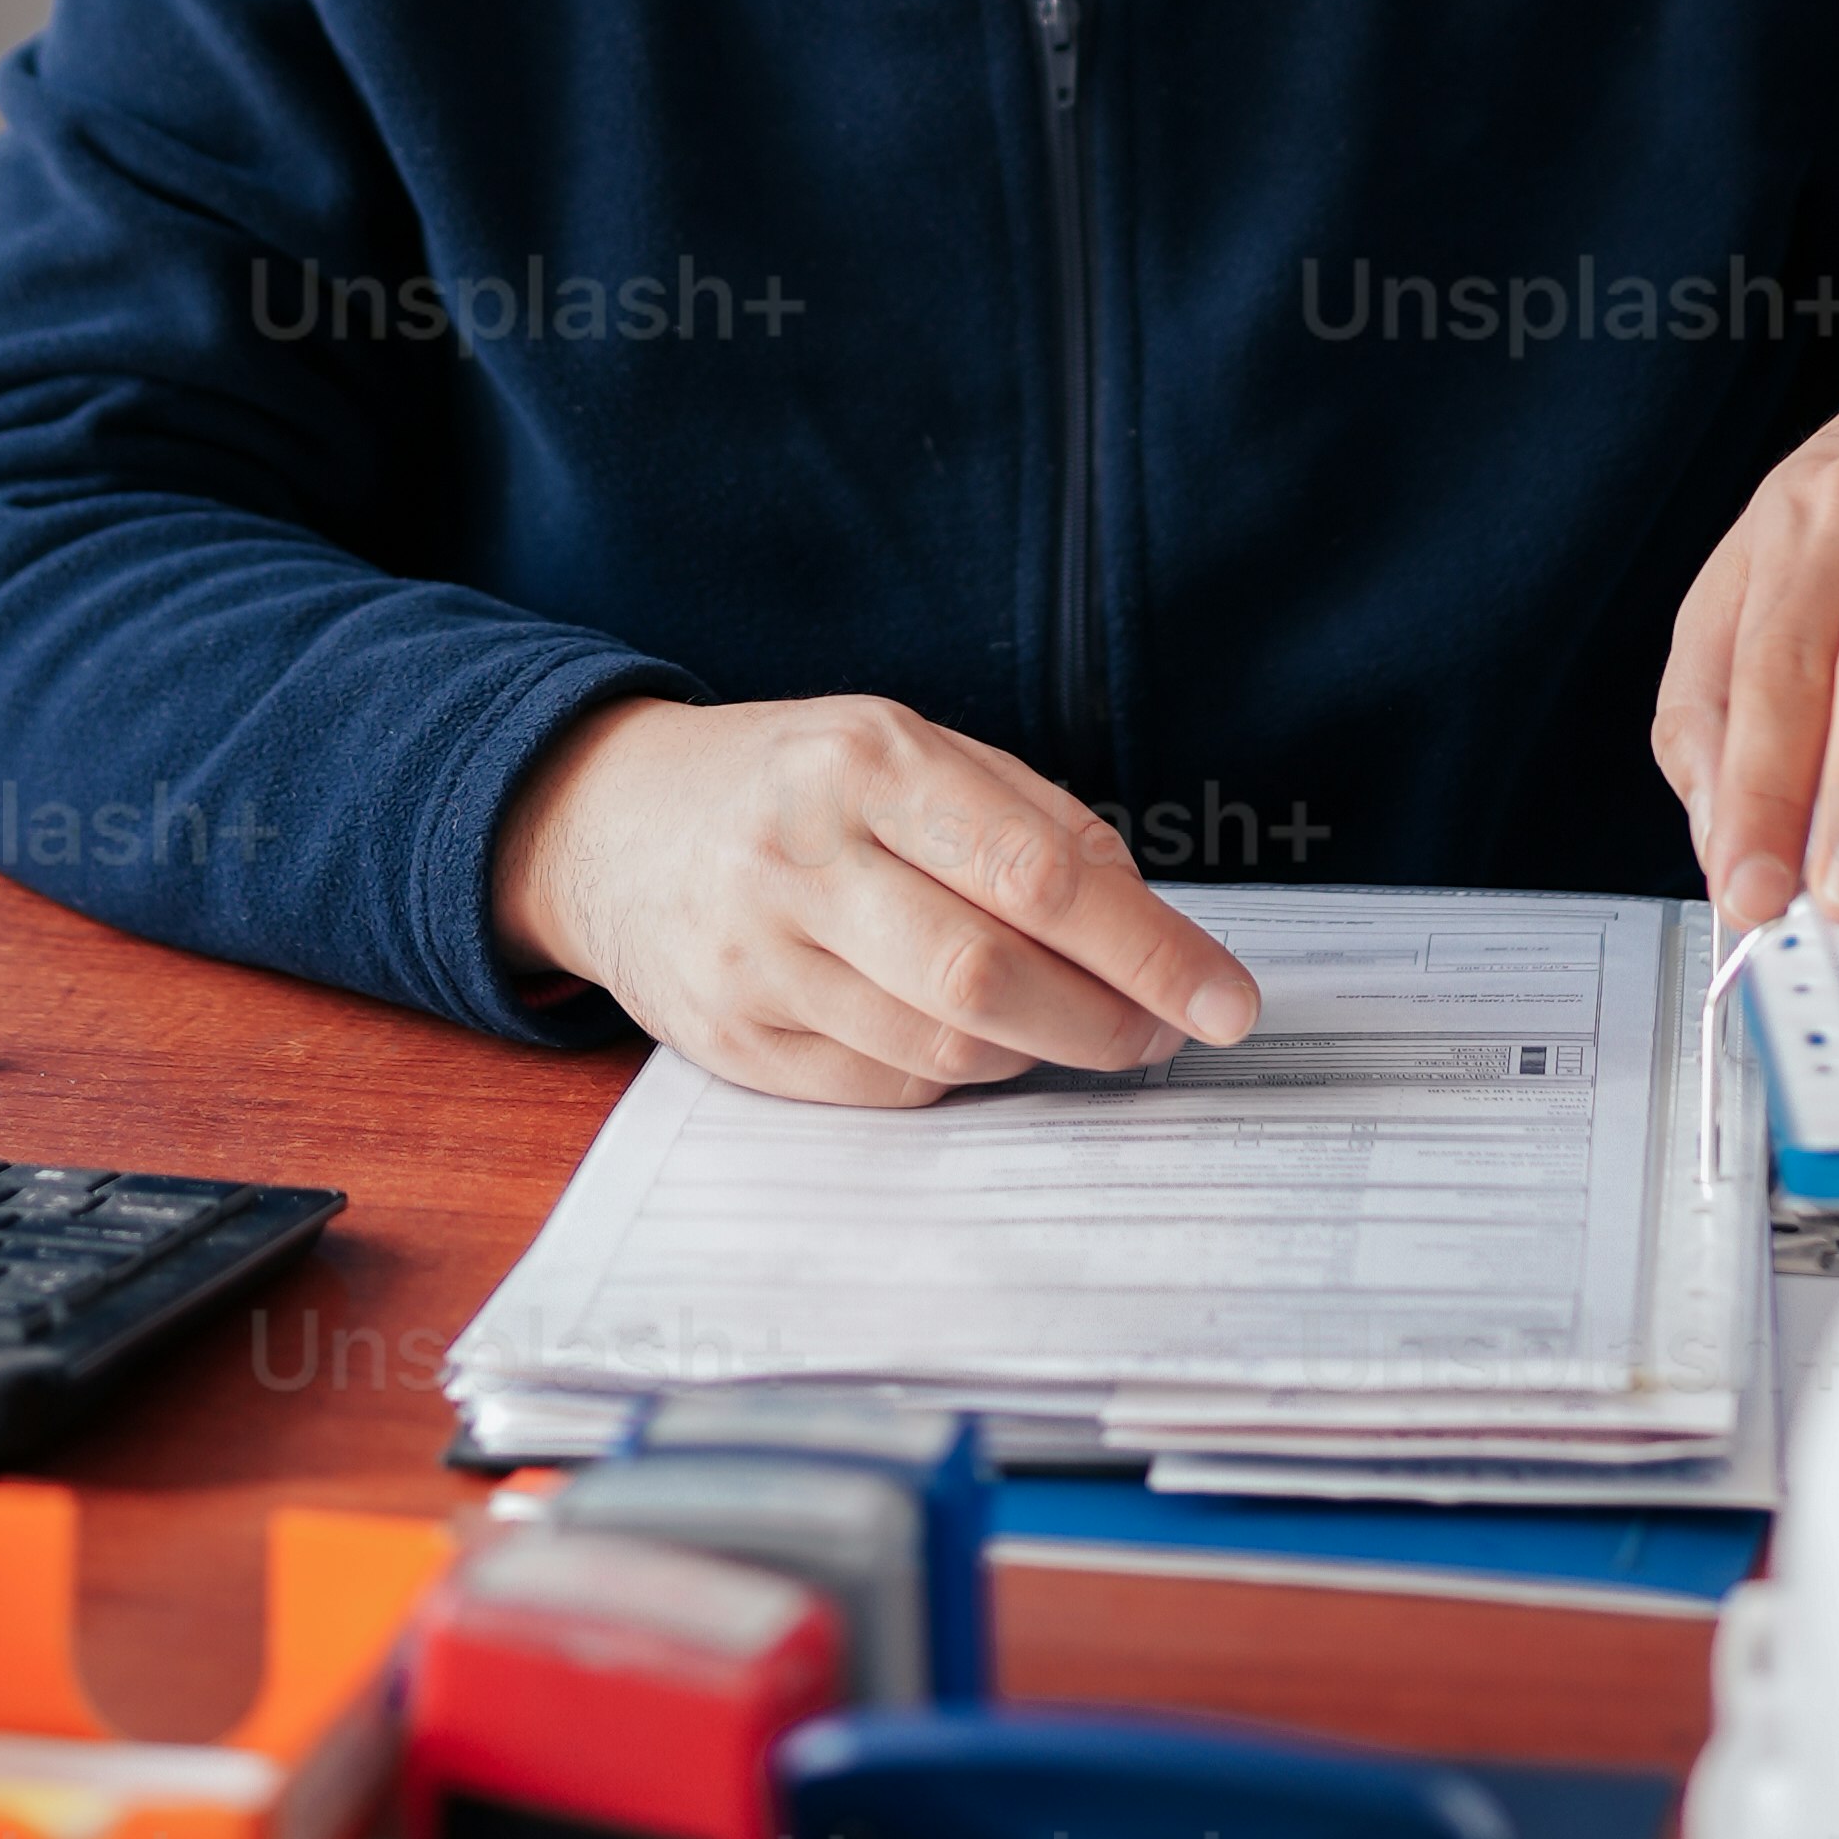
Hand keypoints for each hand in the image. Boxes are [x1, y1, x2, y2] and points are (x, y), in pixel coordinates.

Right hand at [492, 687, 1265, 1107]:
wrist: (612, 824)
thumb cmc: (801, 783)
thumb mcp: (914, 750)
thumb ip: (1036, 822)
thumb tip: (1153, 935)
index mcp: (867, 758)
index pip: (1039, 874)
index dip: (1149, 951)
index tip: (1227, 1002)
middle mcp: (802, 855)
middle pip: (989, 978)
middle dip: (1105, 1022)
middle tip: (1163, 1034)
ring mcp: (757, 957)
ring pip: (943, 1049)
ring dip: (1038, 1052)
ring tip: (1071, 1025)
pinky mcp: (732, 1040)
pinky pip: (885, 1089)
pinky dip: (954, 1074)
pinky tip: (969, 1036)